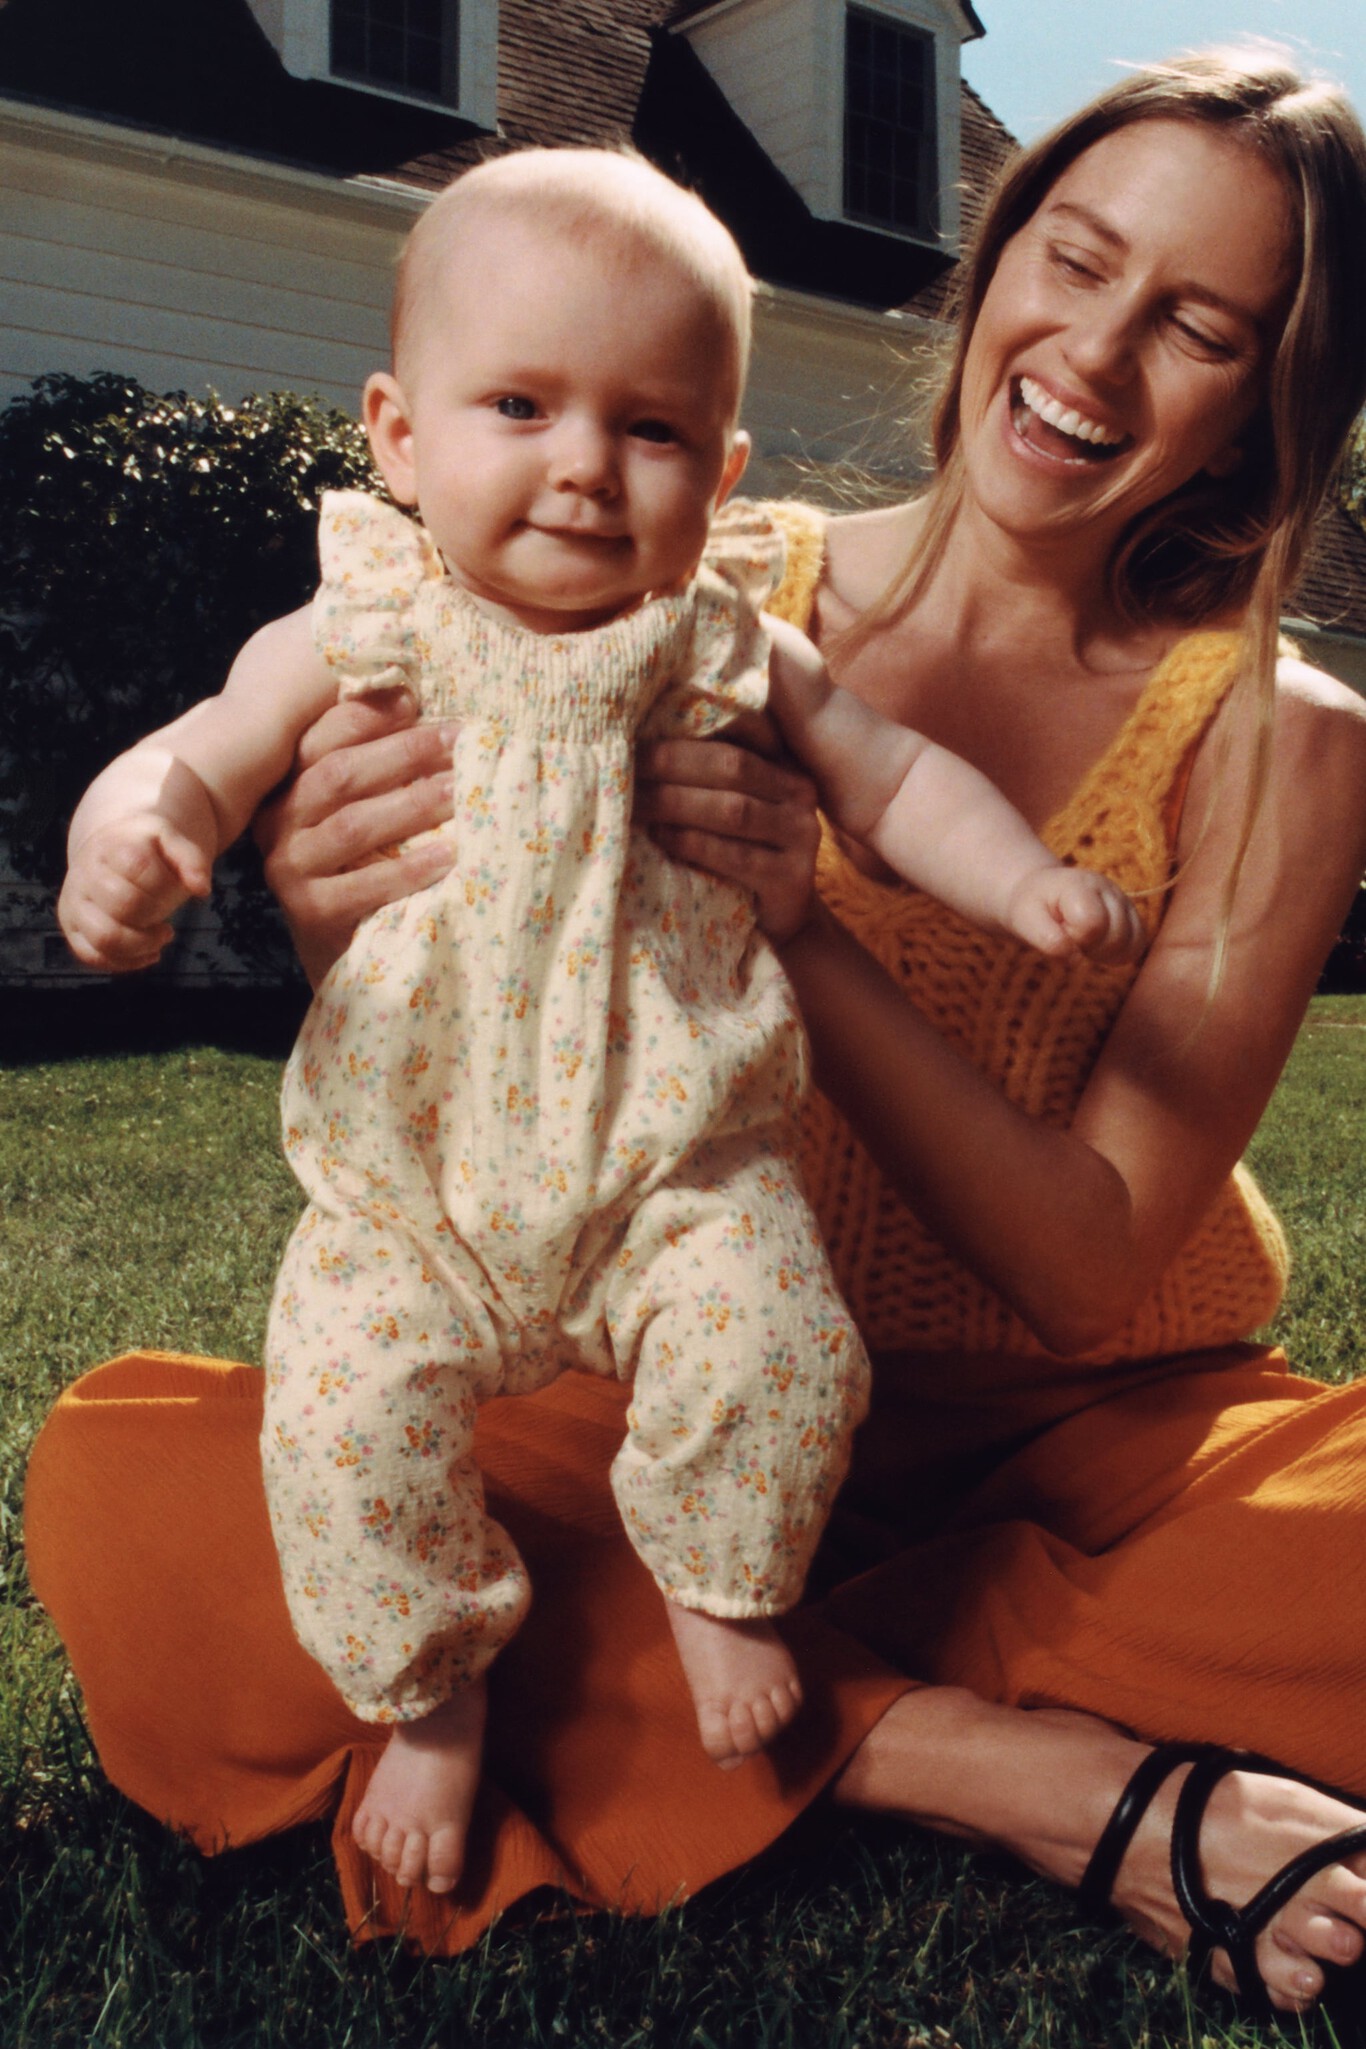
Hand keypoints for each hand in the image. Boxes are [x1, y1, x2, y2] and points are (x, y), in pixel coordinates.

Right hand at [58, 815, 210, 972]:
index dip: (165, 885)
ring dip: (143, 945)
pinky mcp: (72, 927)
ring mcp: (74, 903)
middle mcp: (85, 874)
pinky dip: (126, 962)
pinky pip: (92, 956)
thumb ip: (191, 859)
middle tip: (168, 915)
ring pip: (105, 937)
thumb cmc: (146, 850)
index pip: (138, 868)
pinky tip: (148, 952)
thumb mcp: (171, 840)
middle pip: (124, 905)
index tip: (174, 887)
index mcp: (110, 847)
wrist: (109, 850)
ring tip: (161, 936)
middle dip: (156, 914)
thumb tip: (202, 890)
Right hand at [255, 690, 455, 987]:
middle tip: (459, 740)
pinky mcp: (310, 913)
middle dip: (403, 753)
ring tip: (462, 790)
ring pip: (353, 826)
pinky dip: (408, 870)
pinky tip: (448, 855)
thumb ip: (379, 767)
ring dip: (413, 804)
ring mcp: (290, 869)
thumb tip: (421, 700)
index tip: (418, 700)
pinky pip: (362, 886)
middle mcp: (279, 823)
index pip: (322, 739)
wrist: (348, 961)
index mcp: (288, 787)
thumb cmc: (365, 870)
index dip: (369, 717)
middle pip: (339, 776)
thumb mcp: (364, 813)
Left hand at [634, 735, 820, 943]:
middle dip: (672, 764)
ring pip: (733, 810)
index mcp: (784, 763)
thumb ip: (707, 769)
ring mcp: (802, 836)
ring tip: (634, 804)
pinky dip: (692, 844)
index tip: (641, 730)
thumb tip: (644, 737)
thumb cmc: (742, 847)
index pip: (741, 730)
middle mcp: (800, 793)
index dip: (690, 730)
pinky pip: (735, 856)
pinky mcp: (791, 878)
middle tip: (625, 766)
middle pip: (732, 766)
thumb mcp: (732, 799)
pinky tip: (661, 837)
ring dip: (676, 804)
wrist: (781, 913)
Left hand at [1004, 865, 1146, 963]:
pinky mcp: (1133, 916)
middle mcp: (1109, 890)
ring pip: (1131, 944)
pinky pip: (1138, 946)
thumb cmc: (1033, 907)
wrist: (1043, 893)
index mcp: (1081, 886)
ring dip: (1104, 953)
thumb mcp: (1025, 920)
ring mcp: (1125, 902)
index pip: (1093, 924)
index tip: (1059, 928)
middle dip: (1089, 947)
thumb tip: (1075, 958)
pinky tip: (1097, 946)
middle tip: (1070, 934)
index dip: (1074, 937)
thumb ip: (1047, 939)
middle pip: (1116, 937)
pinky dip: (1118, 954)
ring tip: (1083, 939)